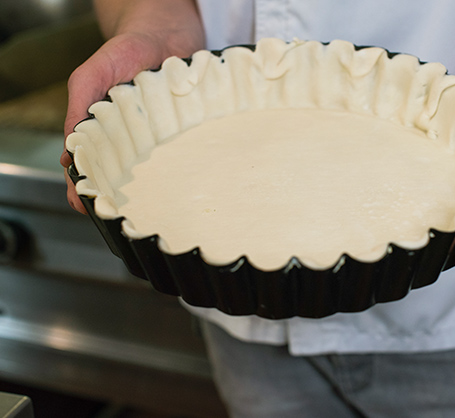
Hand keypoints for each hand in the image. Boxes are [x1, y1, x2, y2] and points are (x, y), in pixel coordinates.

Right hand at [61, 31, 202, 213]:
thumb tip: (69, 149)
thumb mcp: (94, 74)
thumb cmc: (128, 49)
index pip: (91, 164)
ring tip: (152, 207)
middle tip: (121, 215)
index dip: (87, 187)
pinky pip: (185, 152)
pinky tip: (186, 181)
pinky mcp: (186, 130)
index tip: (85, 206)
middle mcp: (132, 137)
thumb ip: (80, 104)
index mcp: (104, 129)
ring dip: (154, 187)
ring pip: (155, 170)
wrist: (169, 30)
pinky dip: (185, 165)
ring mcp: (160, 136)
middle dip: (120, 196)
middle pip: (123, 174)